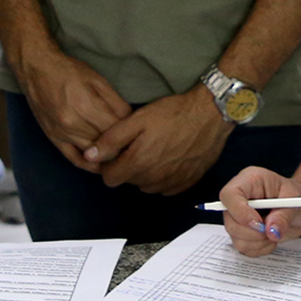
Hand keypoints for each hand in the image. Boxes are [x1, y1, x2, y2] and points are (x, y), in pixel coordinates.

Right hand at [13, 49, 132, 172]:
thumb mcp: (98, 80)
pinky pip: (74, 159)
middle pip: (106, 144)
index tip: (137, 132)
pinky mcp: (54, 139)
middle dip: (121, 144)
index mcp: (86, 106)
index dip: (129, 131)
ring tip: (120, 152)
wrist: (37, 69)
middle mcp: (72, 124)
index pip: (116, 129)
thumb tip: (130, 120)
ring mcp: (62, 134)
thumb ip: (116, 102)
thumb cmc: (69, 71)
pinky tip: (101, 164)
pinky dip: (90, 164)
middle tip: (132, 143)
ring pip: (93, 154)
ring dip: (108, 154)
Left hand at [86, 89, 230, 194]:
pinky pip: (166, 187)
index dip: (110, 164)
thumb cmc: (173, 113)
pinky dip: (164, 176)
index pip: (110, 179)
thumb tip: (89, 156)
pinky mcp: (187, 182)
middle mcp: (153, 179)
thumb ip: (111, 140)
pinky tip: (170, 157)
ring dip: (146, 173)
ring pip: (147, 185)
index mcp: (138, 163)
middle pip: (129, 181)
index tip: (118, 151)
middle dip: (129, 166)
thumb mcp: (137, 120)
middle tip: (140, 145)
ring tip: (156, 149)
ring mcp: (171, 182)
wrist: (210, 114)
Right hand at [218, 166, 300, 254]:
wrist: (300, 208)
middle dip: (252, 232)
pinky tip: (270, 239)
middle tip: (272, 231)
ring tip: (274, 233)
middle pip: (230, 220)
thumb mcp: (296, 201)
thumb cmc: (297, 197)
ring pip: (235, 236)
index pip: (230, 195)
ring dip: (257, 242)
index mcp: (250, 180)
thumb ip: (284, 216)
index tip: (259, 223)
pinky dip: (259, 248)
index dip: (240, 212)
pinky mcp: (241, 232)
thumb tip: (271, 231)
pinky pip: (243, 247)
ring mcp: (238, 216)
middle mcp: (239, 198)